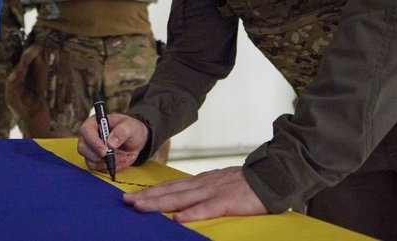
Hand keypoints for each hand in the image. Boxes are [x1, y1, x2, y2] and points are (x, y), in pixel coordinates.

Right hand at [77, 113, 147, 173]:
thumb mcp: (131, 126)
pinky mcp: (97, 161)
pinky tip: (121, 160)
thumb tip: (110, 143)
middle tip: (113, 157)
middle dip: (98, 156)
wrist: (135, 140)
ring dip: (107, 163)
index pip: (86, 130)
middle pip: (82, 148)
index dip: (93, 142)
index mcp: (95, 123)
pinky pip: (99, 168)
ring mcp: (92, 150)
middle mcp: (90, 137)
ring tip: (123, 156)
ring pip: (90, 161)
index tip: (104, 151)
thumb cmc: (131, 129)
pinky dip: (111, 167)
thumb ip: (121, 132)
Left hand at [123, 166, 267, 222]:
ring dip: (159, 203)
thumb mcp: (218, 184)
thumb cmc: (244, 185)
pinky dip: (191, 214)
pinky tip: (178, 218)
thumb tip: (184, 202)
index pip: (171, 186)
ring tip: (140, 207)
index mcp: (200, 181)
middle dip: (147, 196)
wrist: (270, 178)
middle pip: (169, 191)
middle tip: (126, 201)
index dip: (151, 191)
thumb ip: (202, 191)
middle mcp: (202, 184)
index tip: (133, 195)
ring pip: (180, 198)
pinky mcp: (226, 201)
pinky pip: (206, 208)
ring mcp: (213, 192)